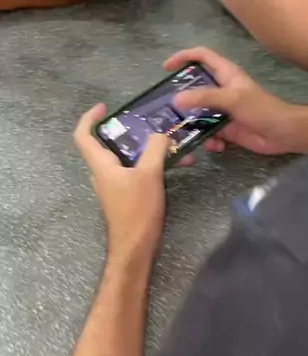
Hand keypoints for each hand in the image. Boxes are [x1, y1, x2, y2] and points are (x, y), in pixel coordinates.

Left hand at [74, 104, 169, 260]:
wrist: (136, 247)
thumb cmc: (137, 210)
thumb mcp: (150, 174)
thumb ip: (155, 149)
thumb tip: (160, 135)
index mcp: (101, 165)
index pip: (83, 135)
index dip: (89, 118)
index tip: (105, 108)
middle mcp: (104, 173)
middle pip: (109, 145)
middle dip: (130, 132)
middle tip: (149, 124)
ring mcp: (114, 186)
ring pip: (127, 159)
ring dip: (148, 149)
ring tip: (173, 145)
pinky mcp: (126, 196)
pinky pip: (137, 172)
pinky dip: (152, 165)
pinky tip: (176, 164)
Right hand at [164, 48, 307, 157]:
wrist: (285, 134)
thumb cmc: (262, 109)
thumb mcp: (232, 99)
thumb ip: (205, 98)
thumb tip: (177, 99)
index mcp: (226, 75)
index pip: (202, 56)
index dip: (184, 57)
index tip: (166, 68)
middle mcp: (223, 90)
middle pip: (196, 88)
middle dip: (183, 99)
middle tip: (167, 110)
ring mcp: (224, 110)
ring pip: (200, 114)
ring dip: (194, 125)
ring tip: (185, 133)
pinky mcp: (228, 129)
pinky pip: (210, 133)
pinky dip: (210, 140)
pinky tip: (216, 146)